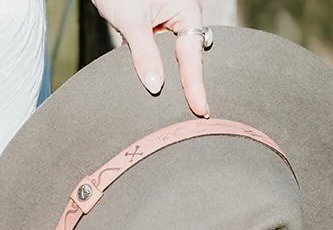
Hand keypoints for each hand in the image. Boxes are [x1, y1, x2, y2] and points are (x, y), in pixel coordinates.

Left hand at [90, 0, 210, 116]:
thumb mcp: (132, 22)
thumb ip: (144, 54)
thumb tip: (155, 86)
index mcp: (187, 12)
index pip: (191, 56)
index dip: (194, 85)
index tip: (201, 109)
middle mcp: (182, 19)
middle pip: (187, 59)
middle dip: (188, 85)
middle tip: (194, 115)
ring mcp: (167, 25)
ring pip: (172, 59)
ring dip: (169, 79)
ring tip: (175, 110)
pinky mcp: (151, 31)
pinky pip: (157, 56)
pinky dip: (153, 71)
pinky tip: (151, 89)